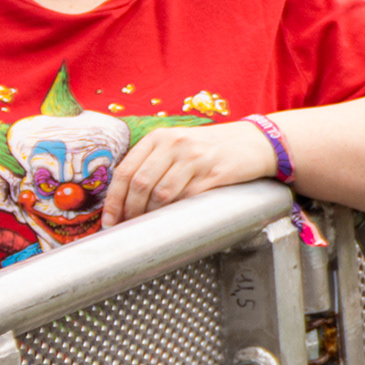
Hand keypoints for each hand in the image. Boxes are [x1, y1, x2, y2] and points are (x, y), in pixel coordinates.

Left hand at [99, 121, 273, 227]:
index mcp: (159, 137)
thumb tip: (123, 199)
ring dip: (151, 215)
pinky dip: (175, 213)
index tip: (110, 221)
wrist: (255, 142)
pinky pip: (187, 198)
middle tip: (128, 228)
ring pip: (161, 194)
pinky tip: (172, 220)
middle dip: (130, 211)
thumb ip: (152, 162)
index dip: (113, 201)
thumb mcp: (178, 144)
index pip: (125, 171)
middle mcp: (174, 144)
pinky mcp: (214, 173)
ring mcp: (195, 158)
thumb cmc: (210, 149)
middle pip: (140, 184)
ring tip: (149, 225)